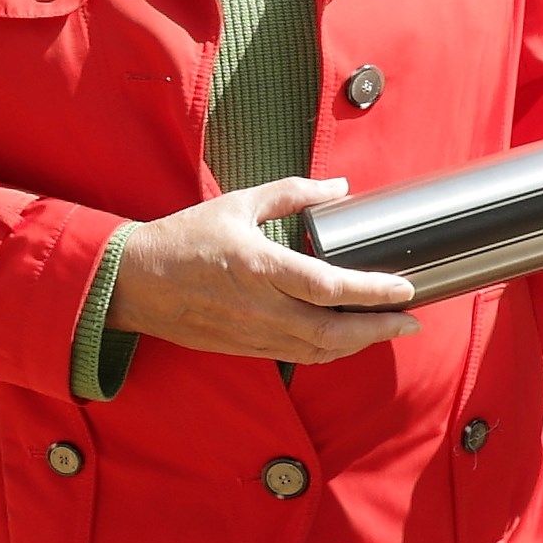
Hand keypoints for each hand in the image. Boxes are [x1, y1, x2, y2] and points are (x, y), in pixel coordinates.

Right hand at [104, 177, 418, 362]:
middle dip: (379, 328)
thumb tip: (339, 186)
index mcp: (260, 267)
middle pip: (334, 330)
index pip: (330, 286)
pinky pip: (298, 356)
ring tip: (389, 330)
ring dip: (360, 343)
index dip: (374, 291)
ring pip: (319, 349)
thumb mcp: (238, 204)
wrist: (132, 282)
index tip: (405, 288)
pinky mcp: (245, 348)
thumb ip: (291, 194)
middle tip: (411, 320)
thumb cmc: (183, 239)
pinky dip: (330, 351)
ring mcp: (253, 333)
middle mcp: (260, 307)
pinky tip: (349, 341)